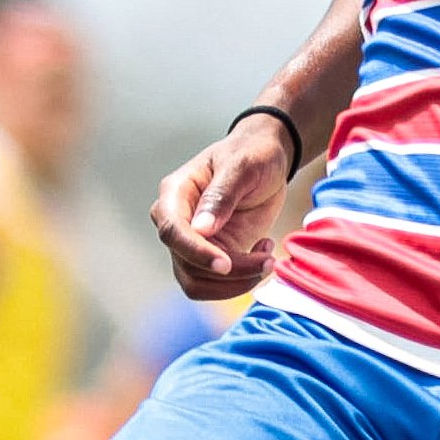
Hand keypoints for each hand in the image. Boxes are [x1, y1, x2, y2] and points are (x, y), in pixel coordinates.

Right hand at [154, 116, 303, 300]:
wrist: (267, 162)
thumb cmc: (252, 154)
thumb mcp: (242, 166)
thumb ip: (221, 195)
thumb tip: (201, 229)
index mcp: (175, 194)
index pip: (172, 231)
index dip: (195, 252)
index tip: (225, 264)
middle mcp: (177, 222)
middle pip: (186, 264)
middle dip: (229, 272)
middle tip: (267, 260)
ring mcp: (193, 243)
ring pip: (199, 283)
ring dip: (237, 283)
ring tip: (267, 260)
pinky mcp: (212, 257)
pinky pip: (218, 285)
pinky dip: (243, 281)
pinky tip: (262, 254)